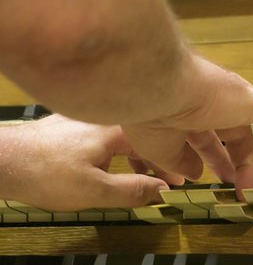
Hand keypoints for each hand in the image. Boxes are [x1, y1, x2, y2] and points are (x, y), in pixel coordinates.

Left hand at [1, 114, 168, 210]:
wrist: (9, 160)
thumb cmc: (49, 174)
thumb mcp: (95, 191)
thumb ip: (132, 191)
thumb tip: (162, 190)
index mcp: (116, 130)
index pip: (155, 145)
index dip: (169, 165)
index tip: (179, 180)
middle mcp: (107, 117)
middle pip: (143, 138)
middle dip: (157, 160)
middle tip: (166, 180)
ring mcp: (92, 118)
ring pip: (127, 136)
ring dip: (139, 156)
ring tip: (145, 175)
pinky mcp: (80, 123)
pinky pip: (110, 135)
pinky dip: (121, 150)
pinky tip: (118, 163)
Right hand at [123, 52, 252, 198]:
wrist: (161, 91)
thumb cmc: (153, 121)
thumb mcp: (163, 152)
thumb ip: (182, 164)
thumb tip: (195, 174)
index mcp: (185, 117)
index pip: (204, 141)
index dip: (211, 161)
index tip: (211, 180)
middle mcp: (207, 106)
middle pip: (229, 137)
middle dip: (235, 164)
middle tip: (240, 186)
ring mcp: (228, 101)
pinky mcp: (247, 98)